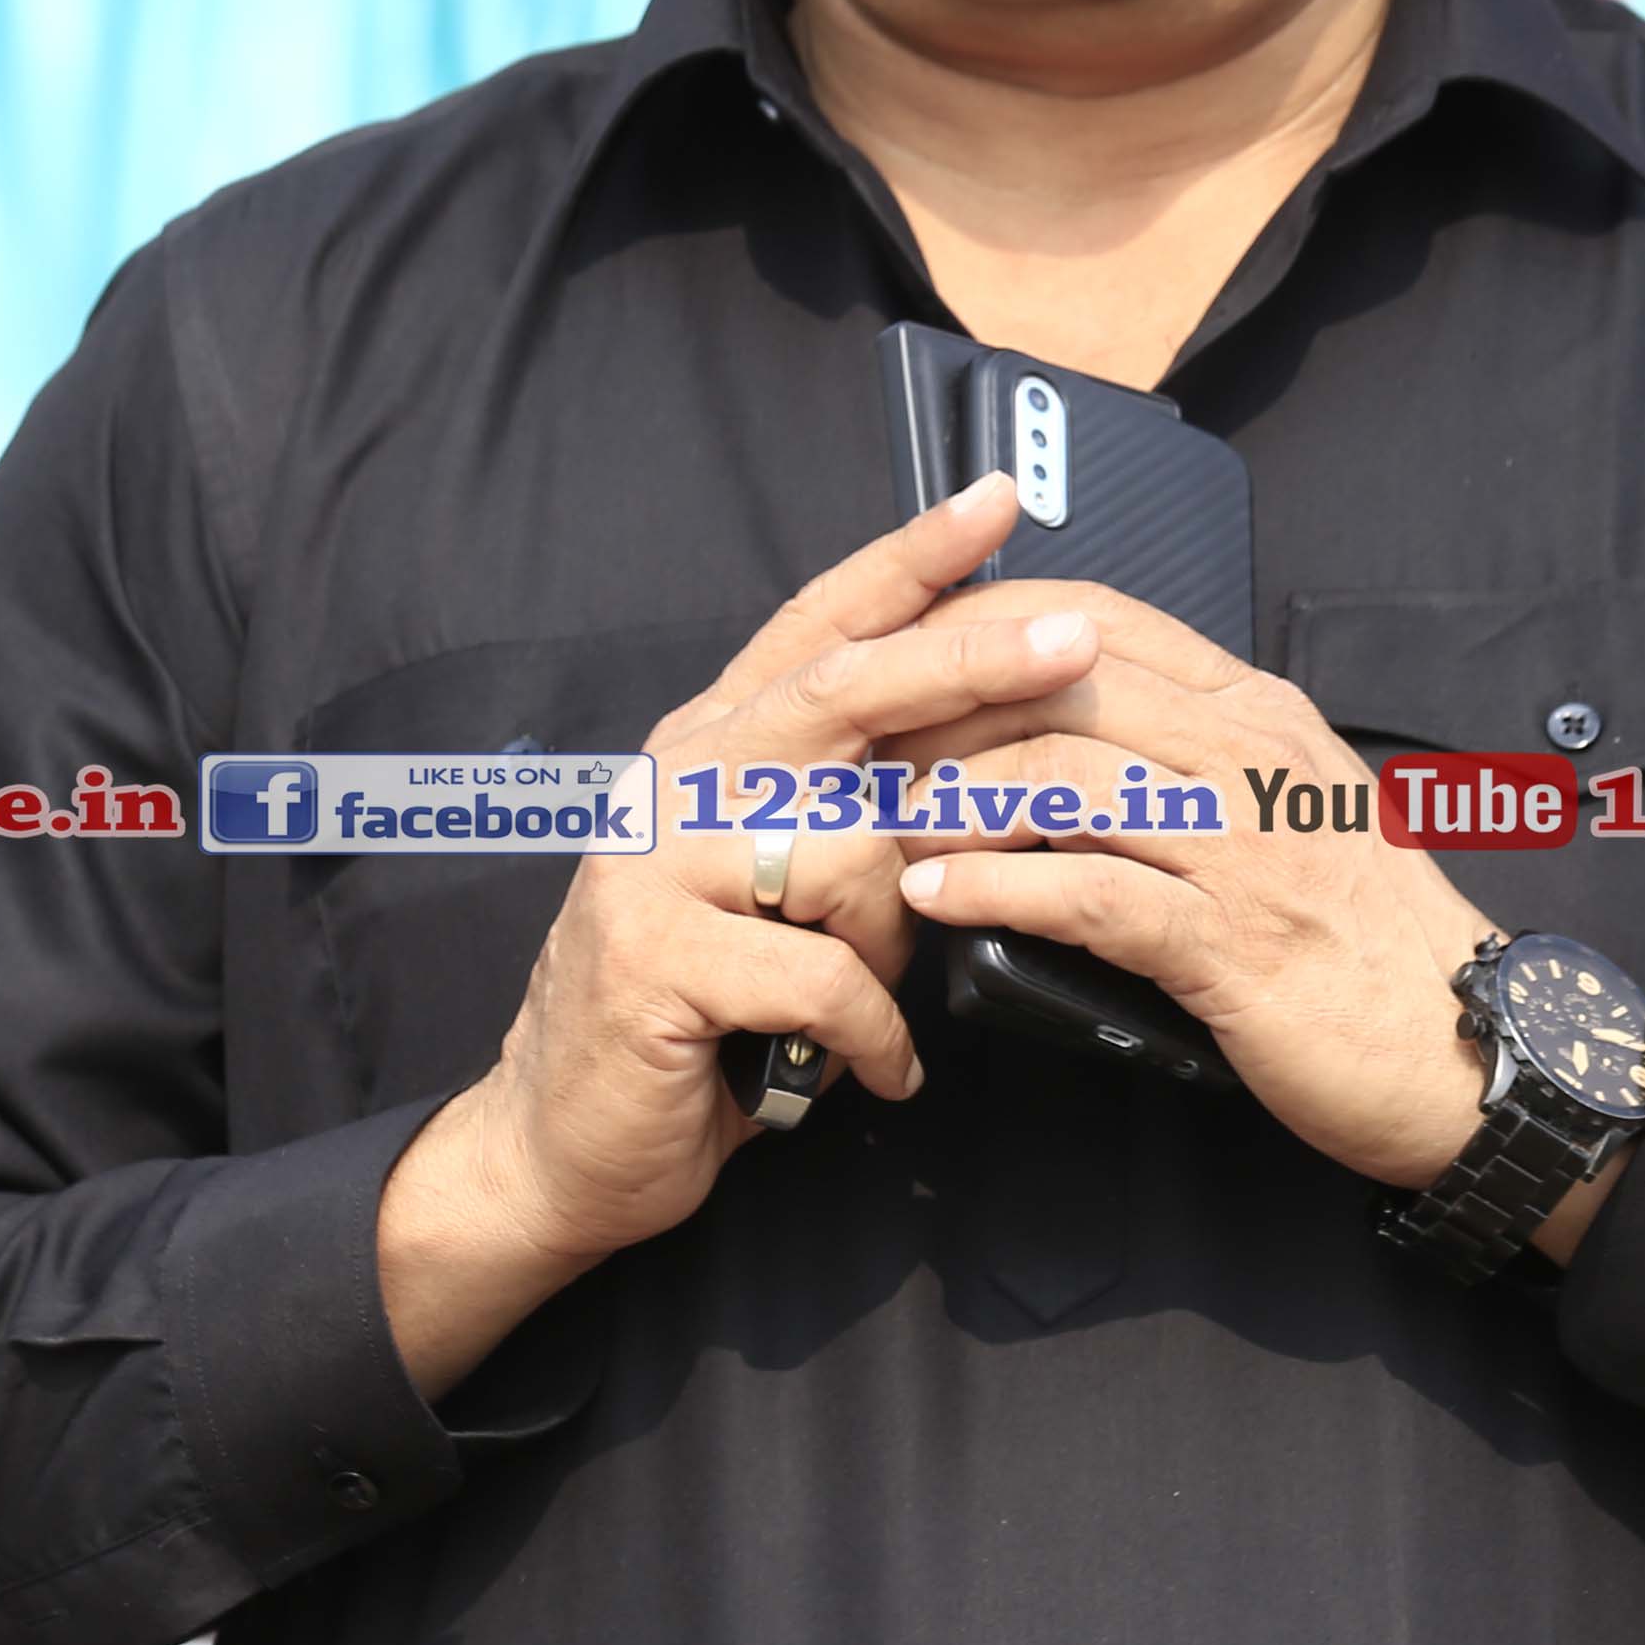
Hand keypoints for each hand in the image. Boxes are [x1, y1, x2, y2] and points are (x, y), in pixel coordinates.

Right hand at [372, 480, 1103, 1395]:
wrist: (565, 1144)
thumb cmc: (705, 1020)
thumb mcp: (782, 899)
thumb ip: (851, 820)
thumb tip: (988, 774)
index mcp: (713, 749)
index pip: (819, 628)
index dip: (908, 561)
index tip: (997, 501)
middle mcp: (675, 780)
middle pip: (843, 691)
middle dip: (971, 662)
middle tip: (1078, 639)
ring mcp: (651, 861)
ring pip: (849, 856)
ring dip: (895, 948)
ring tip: (872, 1010)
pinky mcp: (649, 955)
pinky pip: (823, 976)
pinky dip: (871, 1037)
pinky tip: (873, 1074)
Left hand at [870, 585, 1518, 1200]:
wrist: (1466, 1047)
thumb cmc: (1363, 938)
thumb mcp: (1288, 812)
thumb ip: (1196, 759)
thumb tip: (1074, 737)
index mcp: (1258, 712)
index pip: (1101, 618)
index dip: (986, 625)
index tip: (902, 656)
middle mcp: (1251, 756)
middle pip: (1061, 682)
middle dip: (940, 708)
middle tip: (856, 749)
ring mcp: (1244, 845)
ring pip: (1064, 775)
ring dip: (950, 799)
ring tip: (882, 830)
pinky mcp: (1230, 941)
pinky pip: (1088, 893)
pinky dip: (995, 888)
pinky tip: (936, 897)